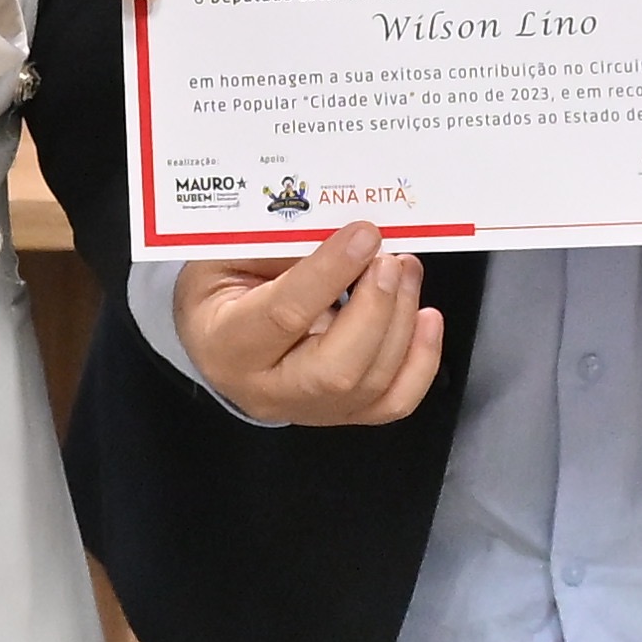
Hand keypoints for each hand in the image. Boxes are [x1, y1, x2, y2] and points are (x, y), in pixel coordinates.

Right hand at [175, 224, 442, 422]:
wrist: (217, 333)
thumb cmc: (221, 286)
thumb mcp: (229, 252)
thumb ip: (281, 241)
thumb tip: (346, 227)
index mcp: (228, 343)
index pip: (284, 316)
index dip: (330, 273)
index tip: (364, 234)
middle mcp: (267, 389)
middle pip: (337, 370)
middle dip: (377, 309)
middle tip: (391, 259)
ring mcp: (309, 410)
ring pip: (372, 385)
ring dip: (402, 321)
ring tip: (405, 269)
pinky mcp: (343, 413)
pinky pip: (394, 400)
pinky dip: (422, 358)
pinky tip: (425, 317)